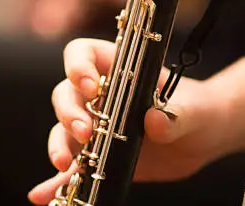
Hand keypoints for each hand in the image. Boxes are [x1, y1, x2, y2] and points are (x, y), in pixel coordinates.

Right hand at [28, 38, 229, 204]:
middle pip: (66, 94)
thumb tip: (156, 120)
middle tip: (85, 132)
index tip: (89, 87)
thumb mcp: (193, 110)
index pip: (81, 54)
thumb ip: (177, 114)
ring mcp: (93, 123)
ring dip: (59, 145)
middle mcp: (96, 93)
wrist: (200, 138)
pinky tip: (44, 195)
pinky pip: (70, 164)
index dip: (77, 66)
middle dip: (69, 113)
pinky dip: (55, 180)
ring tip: (65, 164)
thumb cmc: (196, 110)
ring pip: (62, 129)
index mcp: (115, 68)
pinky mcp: (94, 153)